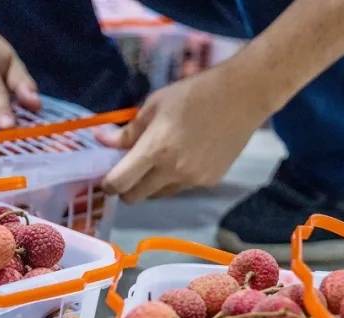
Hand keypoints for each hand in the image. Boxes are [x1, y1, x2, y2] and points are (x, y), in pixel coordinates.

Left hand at [98, 59, 273, 202]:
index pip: (119, 183)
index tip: (107, 177)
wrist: (242, 96)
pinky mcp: (209, 182)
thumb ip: (128, 130)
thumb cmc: (194, 94)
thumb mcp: (154, 105)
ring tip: (161, 159)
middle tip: (129, 171)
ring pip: (158, 194)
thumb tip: (102, 141)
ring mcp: (192, 180)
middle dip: (126, 188)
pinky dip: (175, 179)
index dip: (108, 184)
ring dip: (151, 184)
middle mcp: (172, 170)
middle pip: (135, 197)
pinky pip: (181, 188)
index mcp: (155, 149)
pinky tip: (186, 156)